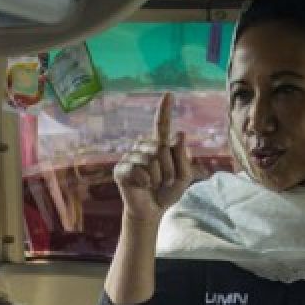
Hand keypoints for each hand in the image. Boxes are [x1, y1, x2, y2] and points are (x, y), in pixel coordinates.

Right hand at [113, 93, 192, 223]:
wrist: (152, 210)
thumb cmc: (168, 192)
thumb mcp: (184, 176)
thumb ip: (184, 157)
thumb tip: (179, 133)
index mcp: (159, 145)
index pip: (162, 125)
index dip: (165, 109)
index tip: (169, 94)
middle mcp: (143, 147)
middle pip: (160, 148)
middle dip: (169, 169)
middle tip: (165, 181)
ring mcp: (130, 157)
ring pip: (150, 160)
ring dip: (158, 177)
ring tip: (154, 184)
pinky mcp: (120, 169)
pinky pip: (138, 170)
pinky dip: (145, 182)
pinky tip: (142, 186)